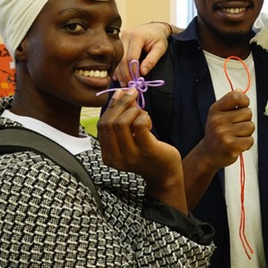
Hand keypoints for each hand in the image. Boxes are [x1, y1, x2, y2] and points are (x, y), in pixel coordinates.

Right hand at [97, 88, 186, 211]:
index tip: (121, 93)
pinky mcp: (147, 150)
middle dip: (121, 103)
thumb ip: (121, 119)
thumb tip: (120, 93)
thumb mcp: (129, 138)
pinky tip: (149, 123)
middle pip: (109, 122)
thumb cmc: (146, 153)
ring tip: (143, 115)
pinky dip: (144, 116)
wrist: (165, 174)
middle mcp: (116, 158)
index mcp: (108, 156)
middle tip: (133, 93)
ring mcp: (131, 156)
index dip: (111, 106)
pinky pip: (139, 124)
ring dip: (134, 111)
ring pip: (122, 122)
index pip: (101, 125)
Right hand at [114, 22, 171, 83]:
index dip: (133, 70)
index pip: (132, 57)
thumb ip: (152, 60)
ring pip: (118, 59)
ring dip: (121, 73)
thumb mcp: (160, 48)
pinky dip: (118, 68)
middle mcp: (126, 35)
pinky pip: (117, 57)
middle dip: (126, 74)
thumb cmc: (159, 37)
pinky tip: (119, 77)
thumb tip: (142, 72)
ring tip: (125, 83)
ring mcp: (121, 38)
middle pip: (122, 59)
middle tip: (130, 85)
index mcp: (137, 36)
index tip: (137, 80)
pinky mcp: (119, 42)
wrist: (156, 27)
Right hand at [195, 90, 254, 168]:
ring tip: (236, 136)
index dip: (244, 100)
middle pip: (248, 112)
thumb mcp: (218, 114)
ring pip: (250, 126)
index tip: (242, 106)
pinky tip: (237, 144)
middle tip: (235, 127)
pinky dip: (246, 143)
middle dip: (245, 120)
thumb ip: (230, 103)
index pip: (236, 96)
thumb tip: (239, 91)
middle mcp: (218, 120)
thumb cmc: (216, 132)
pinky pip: (250, 140)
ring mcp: (224, 134)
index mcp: (215, 109)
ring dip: (247, 133)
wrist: (208, 154)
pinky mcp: (231, 146)